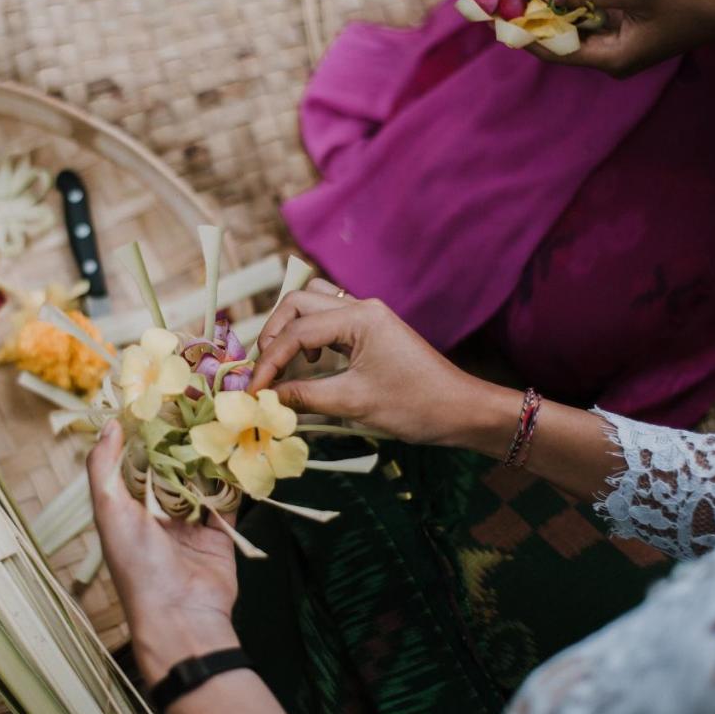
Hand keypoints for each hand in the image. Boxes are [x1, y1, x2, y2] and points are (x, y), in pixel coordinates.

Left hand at [88, 421, 240, 684]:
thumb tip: (110, 424)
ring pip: (203, 473)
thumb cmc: (138, 567)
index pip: (136, 455)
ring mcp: (192, 517)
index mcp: (128, 503)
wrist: (182, 616)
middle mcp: (159, 508)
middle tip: (201, 395)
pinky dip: (237, 474)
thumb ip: (104, 468)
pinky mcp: (221, 529)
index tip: (160, 392)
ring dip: (213, 448)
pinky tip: (244, 446)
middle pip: (173, 460)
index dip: (146, 426)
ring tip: (226, 412)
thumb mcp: (110, 512)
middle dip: (185, 432)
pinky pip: (230, 495)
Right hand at [248, 280, 512, 450]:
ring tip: (281, 363)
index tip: (252, 389)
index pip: (297, 331)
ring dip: (290, 328)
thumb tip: (265, 399)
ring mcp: (368, 315)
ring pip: (313, 304)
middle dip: (273, 334)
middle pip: (299, 302)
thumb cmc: (415, 406)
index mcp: (359, 317)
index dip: (269, 360)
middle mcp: (361, 307)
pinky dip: (309, 334)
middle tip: (262, 370)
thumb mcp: (354, 403)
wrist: (462, 410)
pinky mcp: (372, 329)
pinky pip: (329, 318)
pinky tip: (309, 361)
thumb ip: (304, 396)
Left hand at [530, 0, 714, 77]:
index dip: (529, 39)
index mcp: (611, 59)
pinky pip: (593, 26)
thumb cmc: (685, 3)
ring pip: (577, 35)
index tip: (505, 23)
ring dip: (557, 17)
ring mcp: (619, 50)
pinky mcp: (626, 37)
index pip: (557, 54)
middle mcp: (611, 61)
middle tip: (513, 5)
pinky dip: (578, 12)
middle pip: (563, 46)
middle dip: (539, 26)